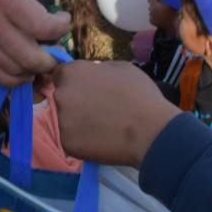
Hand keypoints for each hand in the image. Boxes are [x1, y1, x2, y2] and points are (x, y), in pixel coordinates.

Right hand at [0, 0, 70, 84]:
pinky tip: (20, 71)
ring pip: (15, 70)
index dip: (60, 27)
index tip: (63, 18)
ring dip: (34, 69)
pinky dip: (12, 78)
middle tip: (55, 43)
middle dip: (52, 54)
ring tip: (41, 57)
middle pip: (33, 56)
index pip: (43, 26)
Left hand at [51, 61, 180, 167]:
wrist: (151, 131)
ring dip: (77, 121)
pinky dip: (82, 141)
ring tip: (101, 126)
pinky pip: (71, 139)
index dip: (73, 82)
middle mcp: (61, 95)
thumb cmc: (140, 94)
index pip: (60, 74)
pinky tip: (100, 140)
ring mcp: (61, 120)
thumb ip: (97, 69)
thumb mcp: (120, 68)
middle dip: (75, 101)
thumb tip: (91, 73)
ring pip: (65, 119)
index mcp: (71, 73)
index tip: (85, 90)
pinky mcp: (67, 143)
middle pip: (61, 97)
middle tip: (96, 110)